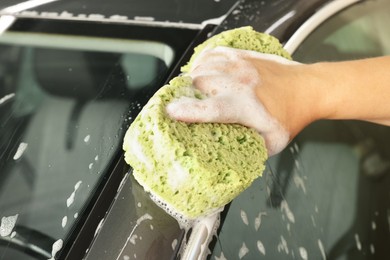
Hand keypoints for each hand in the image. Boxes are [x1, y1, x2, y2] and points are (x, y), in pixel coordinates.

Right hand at [166, 46, 299, 154]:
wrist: (307, 88)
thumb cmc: (290, 116)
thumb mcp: (271, 144)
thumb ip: (248, 151)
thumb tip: (226, 159)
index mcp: (244, 106)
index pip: (207, 109)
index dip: (185, 112)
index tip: (170, 114)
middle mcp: (237, 82)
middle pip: (197, 84)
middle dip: (188, 95)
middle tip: (187, 106)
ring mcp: (238, 64)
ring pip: (201, 67)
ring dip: (194, 80)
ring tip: (196, 92)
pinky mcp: (240, 55)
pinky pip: (211, 53)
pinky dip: (202, 63)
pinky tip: (204, 72)